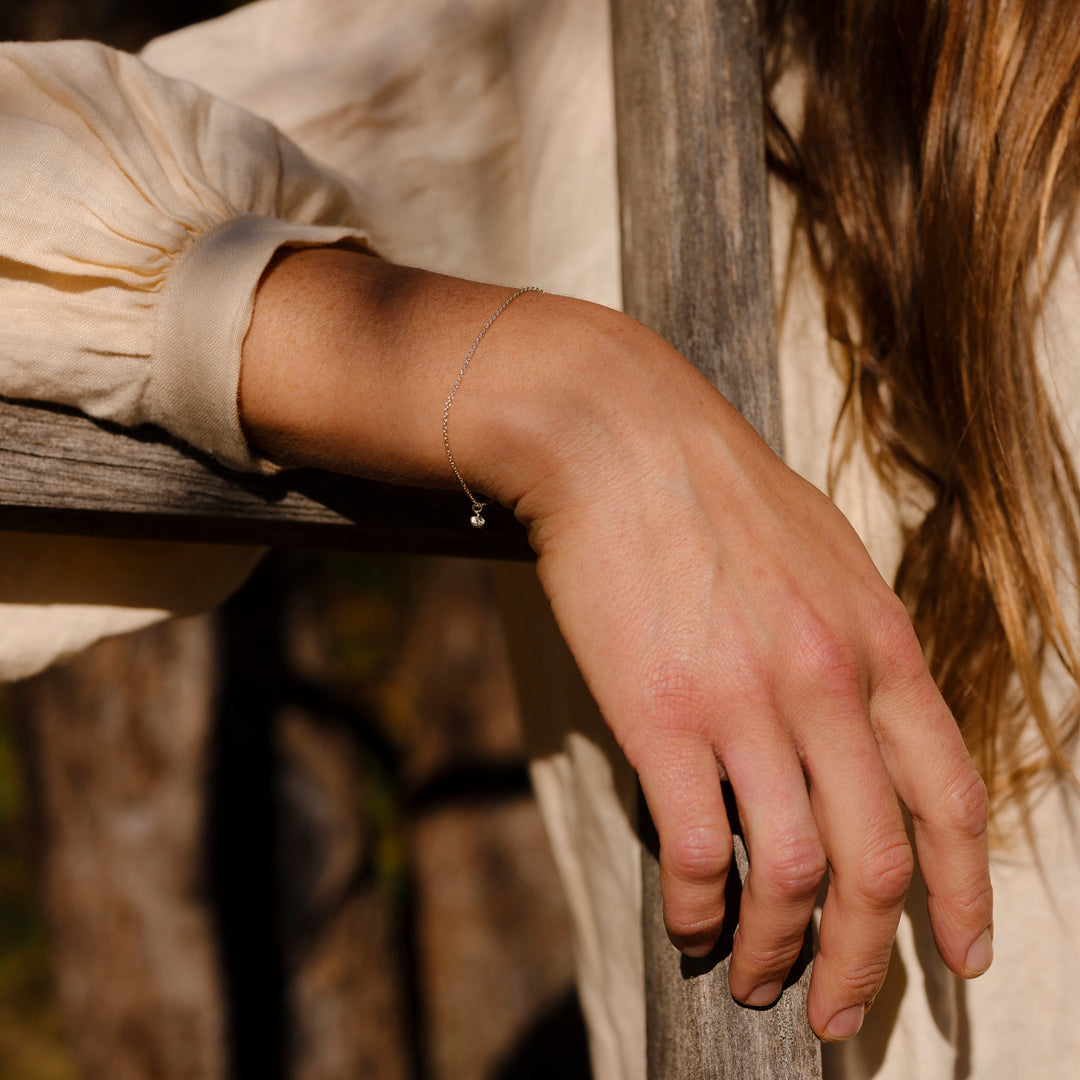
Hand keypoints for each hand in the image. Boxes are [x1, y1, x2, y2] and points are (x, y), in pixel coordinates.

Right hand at [239, 251, 992, 1040]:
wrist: (617, 437)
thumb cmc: (715, 490)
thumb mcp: (824, 553)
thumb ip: (855, 640)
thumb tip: (858, 723)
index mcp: (877, 642)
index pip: (951, 794)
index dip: (966, 891)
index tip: (962, 955)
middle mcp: (826, 682)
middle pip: (882, 859)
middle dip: (874, 958)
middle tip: (849, 1013)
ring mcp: (746, 701)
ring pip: (798, 869)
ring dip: (784, 948)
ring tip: (761, 979)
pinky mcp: (661, 714)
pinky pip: (700, 846)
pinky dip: (700, 905)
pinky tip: (689, 920)